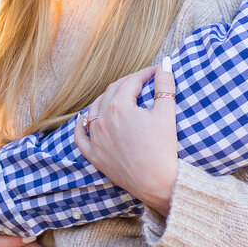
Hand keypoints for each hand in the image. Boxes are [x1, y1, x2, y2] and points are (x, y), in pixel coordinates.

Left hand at [76, 59, 178, 216]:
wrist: (158, 183)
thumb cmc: (164, 149)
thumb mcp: (167, 113)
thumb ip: (165, 85)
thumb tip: (165, 62)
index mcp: (119, 107)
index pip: (131, 81)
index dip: (145, 73)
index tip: (157, 72)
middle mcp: (102, 120)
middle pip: (112, 92)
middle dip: (128, 83)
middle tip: (143, 81)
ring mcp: (96, 138)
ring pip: (94, 109)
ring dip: (106, 99)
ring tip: (120, 95)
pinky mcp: (95, 155)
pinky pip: (80, 137)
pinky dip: (81, 126)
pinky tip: (83, 119)